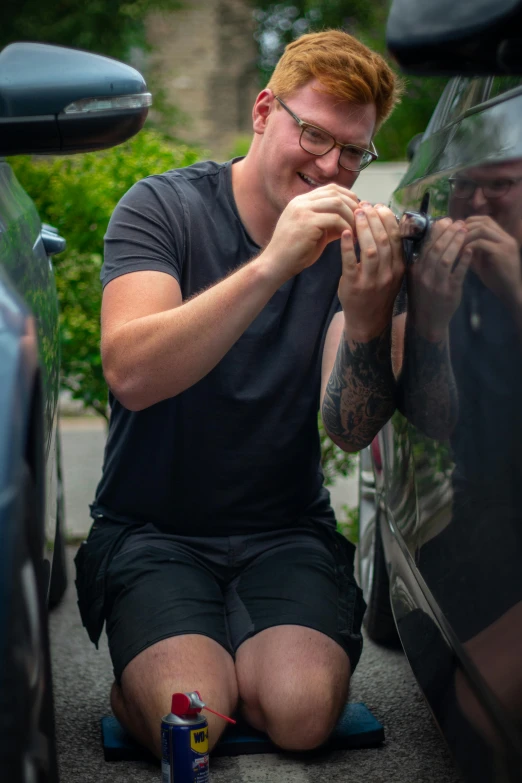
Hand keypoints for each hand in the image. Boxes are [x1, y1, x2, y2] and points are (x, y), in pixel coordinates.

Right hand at [261, 184, 358, 283]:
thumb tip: (352, 221)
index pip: (331, 188)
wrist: (276, 265)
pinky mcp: (306, 222)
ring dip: (351, 216)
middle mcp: (301, 201)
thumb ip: (330, 224)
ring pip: (337, 203)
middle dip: (353, 206)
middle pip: (336, 192)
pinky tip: (349, 237)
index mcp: (301, 201)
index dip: (348, 197)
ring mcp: (302, 210)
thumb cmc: (295, 253)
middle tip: (362, 221)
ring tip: (357, 230)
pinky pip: (335, 219)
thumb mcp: (315, 233)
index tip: (358, 213)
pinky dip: (346, 227)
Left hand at [338, 203, 404, 341]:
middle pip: (384, 240)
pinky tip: (344, 233)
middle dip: (375, 219)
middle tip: (365, 205)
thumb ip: (390, 253)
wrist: (368, 320)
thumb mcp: (391, 273)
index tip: (379, 206)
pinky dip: (348, 246)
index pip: (397, 237)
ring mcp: (372, 281)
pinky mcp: (354, 286)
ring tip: (356, 214)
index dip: (388, 219)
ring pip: (371, 249)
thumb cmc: (378, 292)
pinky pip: (351, 263)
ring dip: (363, 228)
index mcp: (399, 267)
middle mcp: (388, 274)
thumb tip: (384, 221)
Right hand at [408, 218, 471, 340]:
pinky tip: (470, 249)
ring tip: (465, 231)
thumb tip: (431, 236)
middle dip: (449, 232)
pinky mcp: (450, 291)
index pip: (426, 245)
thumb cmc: (422, 296)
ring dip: (456, 242)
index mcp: (415, 269)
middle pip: (436, 248)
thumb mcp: (415, 277)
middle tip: (459, 222)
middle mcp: (424, 275)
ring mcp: (437, 284)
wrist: (427, 321)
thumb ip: (421, 259)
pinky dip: (464, 260)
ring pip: (446, 258)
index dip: (437, 230)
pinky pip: (458, 272)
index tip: (446, 220)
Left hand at [463, 215, 521, 308]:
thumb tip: (457, 242)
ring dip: (466, 236)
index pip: (485, 220)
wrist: (510, 292)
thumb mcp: (482, 261)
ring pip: (482, 229)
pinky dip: (470, 246)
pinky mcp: (502, 252)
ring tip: (457, 246)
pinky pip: (482, 243)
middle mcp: (506, 237)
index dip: (469, 223)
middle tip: (454, 238)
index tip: (456, 233)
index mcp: (502, 237)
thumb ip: (474, 250)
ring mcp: (506, 243)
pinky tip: (463, 254)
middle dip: (466, 228)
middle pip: (484, 221)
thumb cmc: (496, 278)